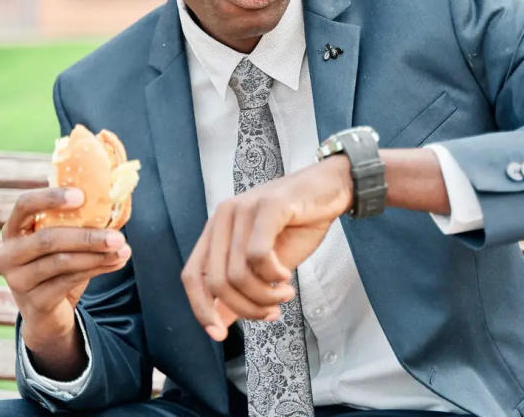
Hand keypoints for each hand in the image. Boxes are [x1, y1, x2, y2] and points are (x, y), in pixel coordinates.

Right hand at [0, 187, 131, 359]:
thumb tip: (115, 197)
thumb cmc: (56, 266)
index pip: (24, 205)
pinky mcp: (34, 302)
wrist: (47, 315)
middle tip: (118, 236)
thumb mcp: (60, 241)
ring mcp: (18, 280)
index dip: (50, 198)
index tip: (81, 196)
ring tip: (124, 250)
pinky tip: (116, 263)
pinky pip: (69, 281)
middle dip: (86, 236)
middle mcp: (8, 254)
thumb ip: (75, 220)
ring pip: (62, 262)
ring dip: (98, 255)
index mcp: (13, 230)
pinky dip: (97, 269)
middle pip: (48, 239)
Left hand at [181, 155, 351, 340]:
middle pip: (217, 282)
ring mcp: (244, 208)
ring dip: (265, 296)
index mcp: (216, 229)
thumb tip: (220, 323)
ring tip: (285, 294)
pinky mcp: (268, 206)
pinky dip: (273, 275)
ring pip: (238, 274)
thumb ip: (242, 288)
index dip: (202, 310)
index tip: (221, 335)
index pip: (192, 276)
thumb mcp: (266, 264)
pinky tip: (286, 276)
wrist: (330, 189)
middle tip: (272, 311)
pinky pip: (258, 255)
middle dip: (246, 309)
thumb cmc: (298, 224)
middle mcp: (223, 216)